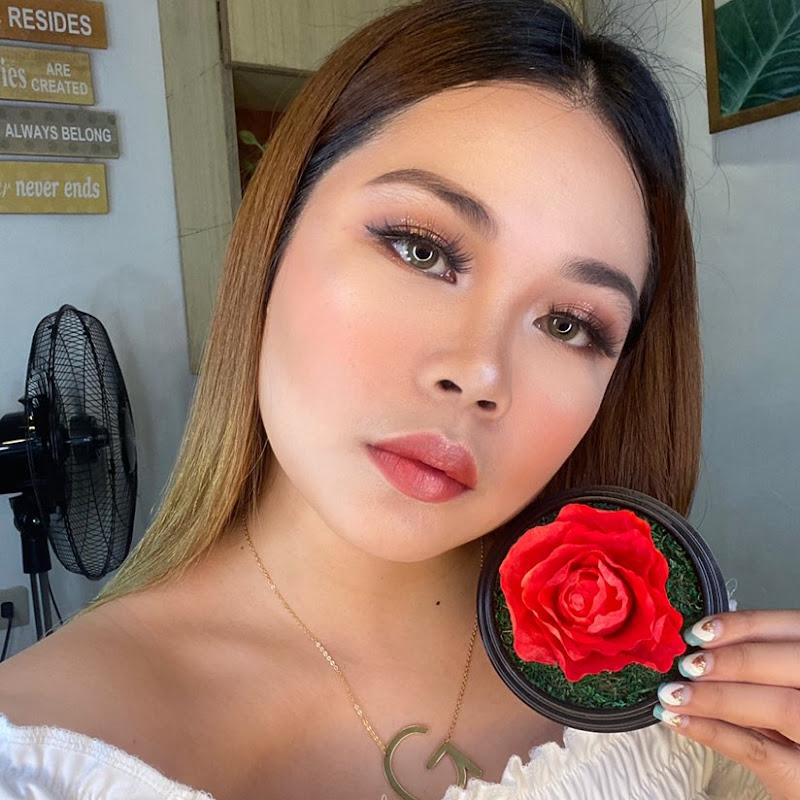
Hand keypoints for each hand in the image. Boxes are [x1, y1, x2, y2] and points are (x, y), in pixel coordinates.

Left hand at [653, 610, 799, 799]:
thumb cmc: (788, 730)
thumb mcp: (778, 690)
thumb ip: (755, 667)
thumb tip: (697, 644)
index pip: (793, 629)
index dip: (746, 625)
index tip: (700, 630)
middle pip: (791, 665)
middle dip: (734, 660)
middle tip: (688, 663)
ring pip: (780, 707)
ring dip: (717, 697)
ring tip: (673, 694)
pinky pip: (758, 751)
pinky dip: (712, 732)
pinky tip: (679, 720)